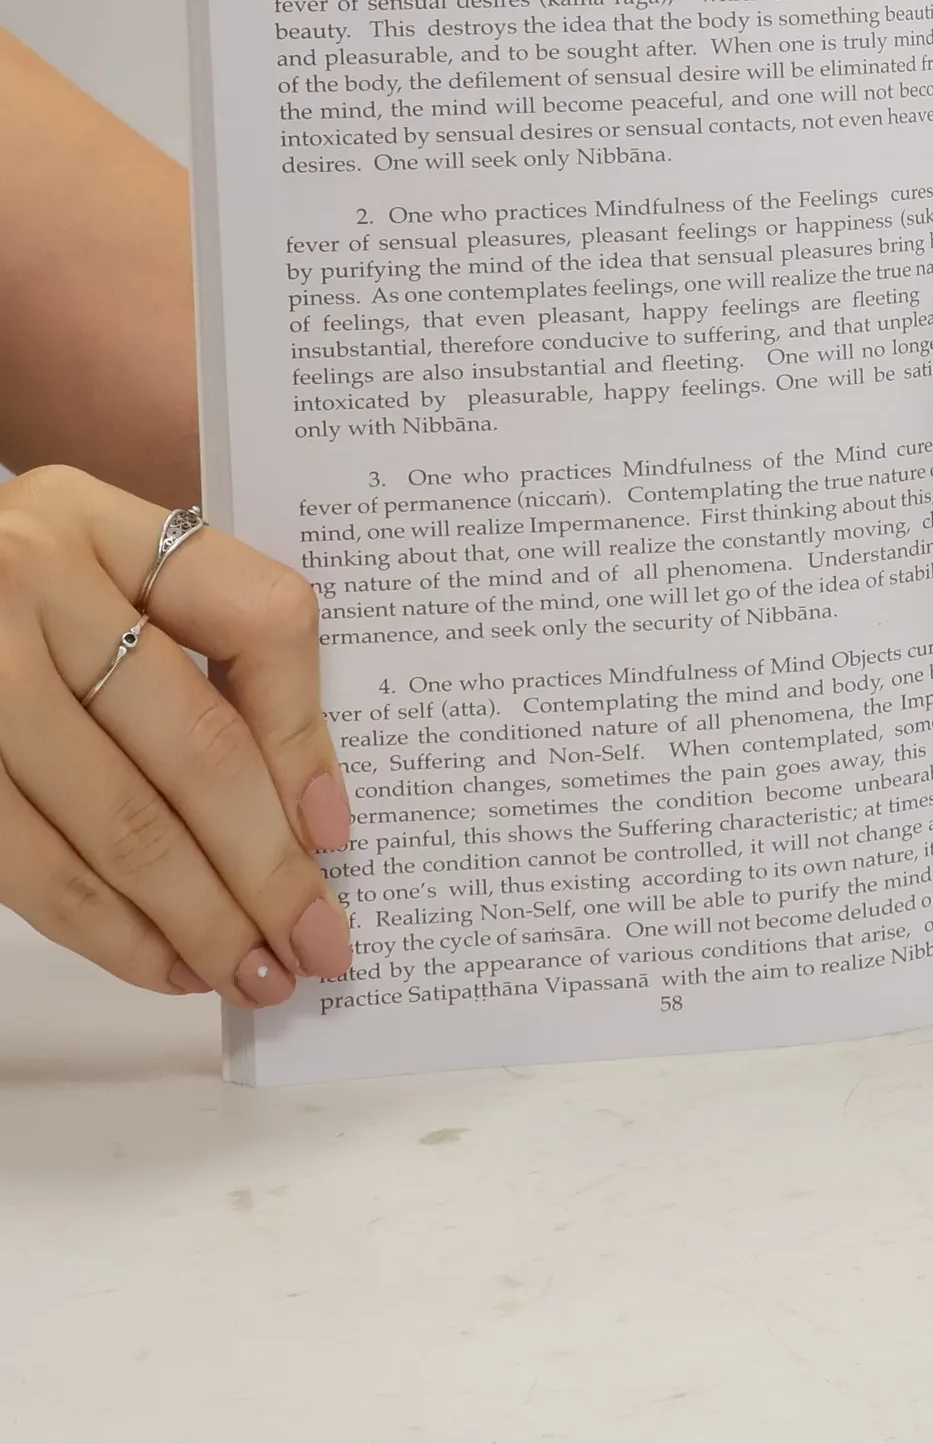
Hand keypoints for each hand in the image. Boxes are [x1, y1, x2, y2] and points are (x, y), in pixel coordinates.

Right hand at [0, 466, 353, 1002]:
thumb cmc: (11, 600)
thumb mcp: (99, 576)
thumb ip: (199, 651)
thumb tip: (309, 813)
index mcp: (102, 522)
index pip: (259, 622)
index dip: (309, 739)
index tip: (337, 834)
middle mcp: (32, 581)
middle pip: (196, 746)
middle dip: (268, 867)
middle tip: (319, 943)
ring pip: (118, 822)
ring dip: (198, 920)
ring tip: (255, 975)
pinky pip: (31, 864)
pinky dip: (108, 930)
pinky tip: (164, 963)